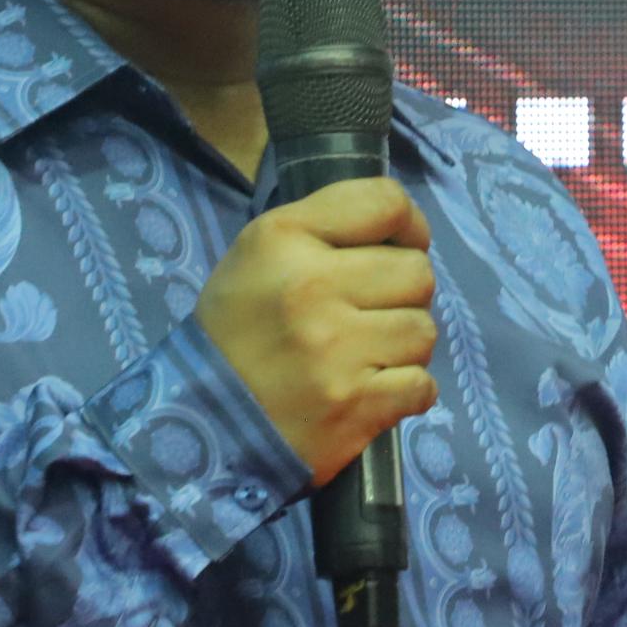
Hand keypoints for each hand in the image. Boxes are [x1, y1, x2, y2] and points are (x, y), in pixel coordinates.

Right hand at [196, 178, 437, 481]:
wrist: (203, 424)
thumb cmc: (237, 330)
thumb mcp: (258, 254)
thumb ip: (327, 225)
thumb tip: (406, 227)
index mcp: (284, 240)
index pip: (386, 203)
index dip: (408, 225)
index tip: (398, 247)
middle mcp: (312, 288)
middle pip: (417, 272)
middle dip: (402, 293)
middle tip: (369, 313)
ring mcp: (336, 353)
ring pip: (423, 331)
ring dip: (404, 345)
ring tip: (367, 354)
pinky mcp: (355, 407)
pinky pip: (422, 387)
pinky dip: (406, 392)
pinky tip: (373, 391)